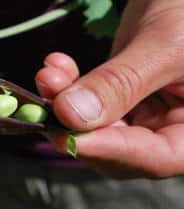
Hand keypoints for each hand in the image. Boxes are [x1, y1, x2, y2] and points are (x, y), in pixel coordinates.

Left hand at [36, 0, 183, 178]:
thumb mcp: (164, 46)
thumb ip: (120, 84)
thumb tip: (71, 115)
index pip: (154, 157)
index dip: (105, 150)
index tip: (63, 135)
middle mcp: (169, 128)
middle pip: (116, 145)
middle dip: (75, 125)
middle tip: (44, 105)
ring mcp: (143, 112)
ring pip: (95, 123)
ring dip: (64, 101)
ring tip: (48, 75)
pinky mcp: (121, 94)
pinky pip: (89, 100)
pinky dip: (69, 85)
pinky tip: (57, 65)